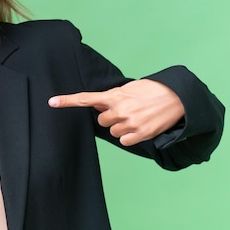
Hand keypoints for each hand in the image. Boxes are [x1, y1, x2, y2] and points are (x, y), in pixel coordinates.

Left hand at [48, 79, 183, 145]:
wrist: (178, 98)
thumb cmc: (152, 90)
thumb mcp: (130, 88)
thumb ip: (112, 97)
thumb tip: (98, 105)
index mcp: (115, 96)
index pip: (86, 99)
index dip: (67, 101)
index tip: (52, 102)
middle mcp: (120, 110)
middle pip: (101, 121)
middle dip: (110, 117)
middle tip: (125, 110)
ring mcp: (130, 124)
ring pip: (113, 132)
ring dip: (121, 126)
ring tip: (136, 117)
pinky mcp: (140, 135)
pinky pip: (124, 141)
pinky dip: (129, 136)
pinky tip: (139, 127)